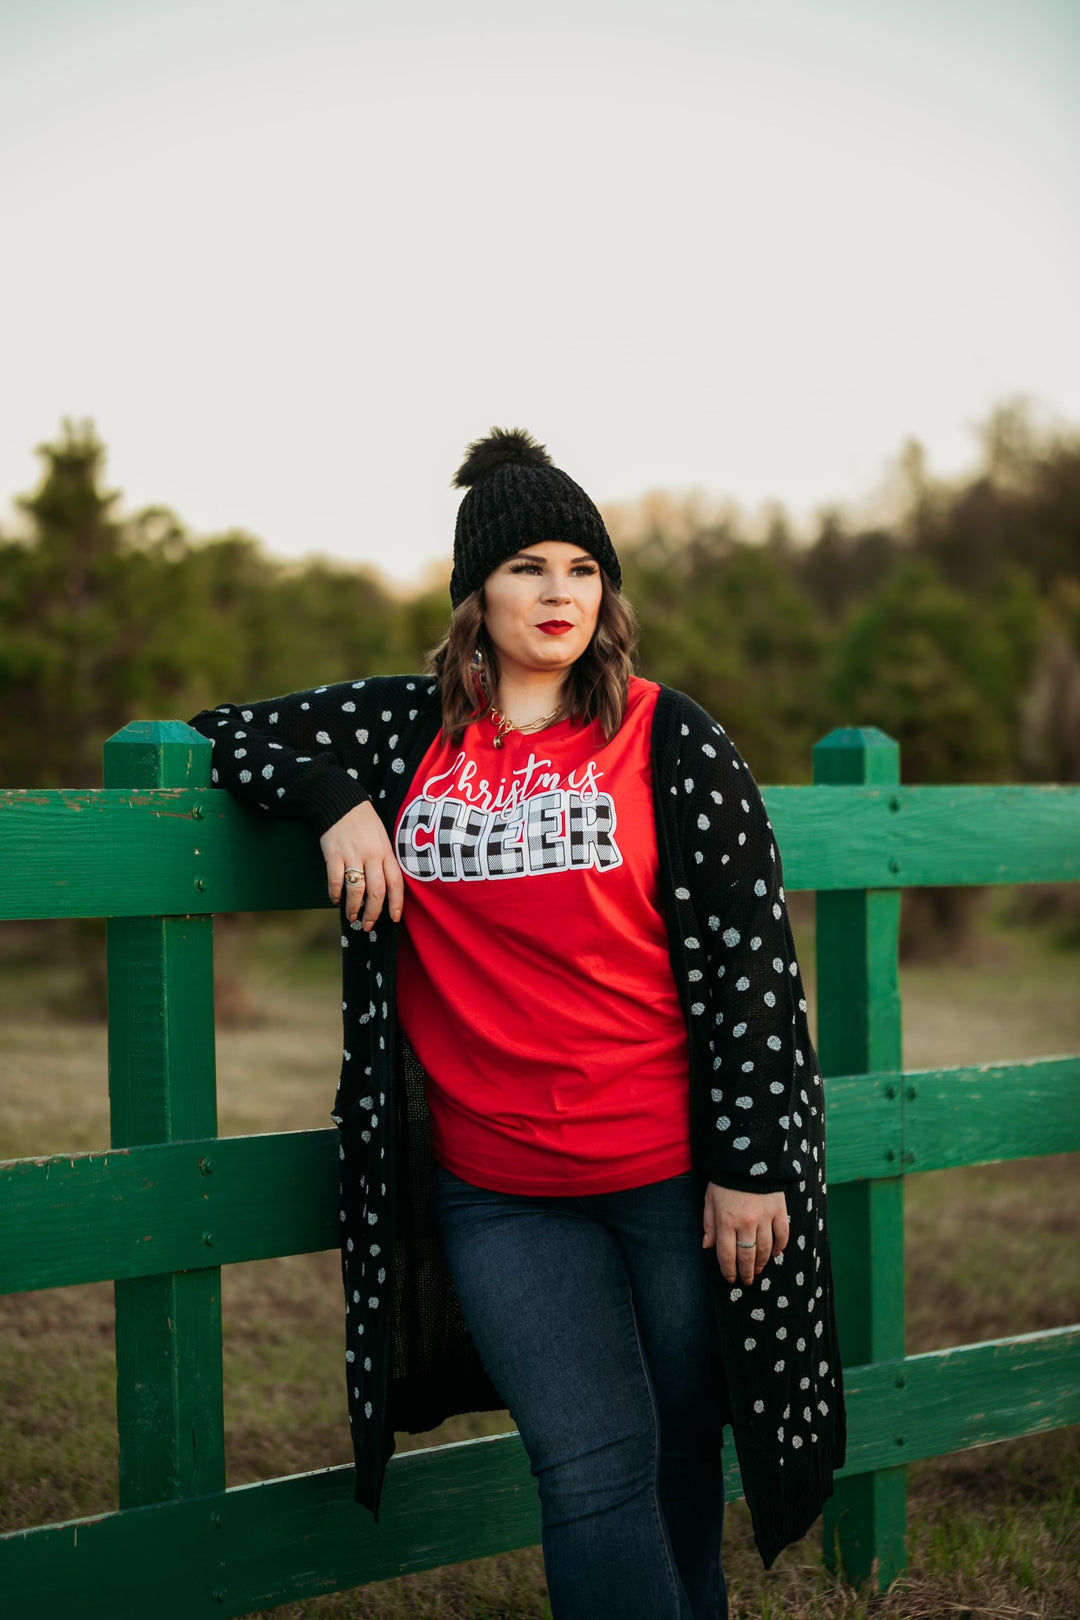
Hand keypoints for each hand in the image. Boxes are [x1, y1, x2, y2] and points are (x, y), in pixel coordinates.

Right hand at [319, 802, 403, 930]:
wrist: (341, 802)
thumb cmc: (364, 823)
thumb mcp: (383, 838)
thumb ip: (384, 861)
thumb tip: (385, 889)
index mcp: (386, 852)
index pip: (396, 883)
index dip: (396, 904)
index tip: (394, 919)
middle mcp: (372, 855)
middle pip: (376, 892)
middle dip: (373, 913)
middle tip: (369, 925)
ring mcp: (352, 855)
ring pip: (356, 890)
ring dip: (353, 908)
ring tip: (352, 917)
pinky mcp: (333, 854)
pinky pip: (336, 880)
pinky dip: (335, 894)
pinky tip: (335, 900)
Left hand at [702, 1183, 789, 1284]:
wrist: (748, 1156)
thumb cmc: (725, 1179)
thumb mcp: (710, 1199)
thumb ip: (709, 1224)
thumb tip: (707, 1246)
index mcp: (726, 1220)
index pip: (726, 1255)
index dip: (728, 1270)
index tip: (730, 1278)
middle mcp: (746, 1222)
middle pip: (747, 1257)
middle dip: (746, 1272)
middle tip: (745, 1280)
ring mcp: (765, 1217)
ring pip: (765, 1250)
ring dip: (761, 1264)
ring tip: (758, 1270)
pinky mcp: (779, 1210)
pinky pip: (782, 1235)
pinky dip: (779, 1247)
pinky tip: (774, 1254)